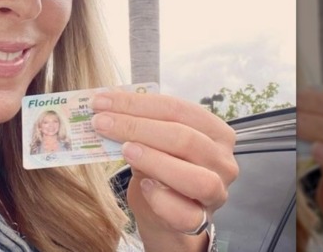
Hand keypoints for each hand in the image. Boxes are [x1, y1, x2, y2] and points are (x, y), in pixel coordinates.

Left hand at [91, 92, 237, 250]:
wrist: (164, 216)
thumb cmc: (159, 171)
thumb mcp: (151, 143)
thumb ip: (138, 127)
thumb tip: (106, 109)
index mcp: (215, 131)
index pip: (177, 109)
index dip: (136, 103)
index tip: (100, 101)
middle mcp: (222, 160)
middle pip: (184, 138)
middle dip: (137, 127)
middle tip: (101, 123)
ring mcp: (217, 192)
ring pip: (195, 177)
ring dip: (154, 160)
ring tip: (124, 150)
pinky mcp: (201, 221)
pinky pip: (185, 213)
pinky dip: (161, 198)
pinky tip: (143, 186)